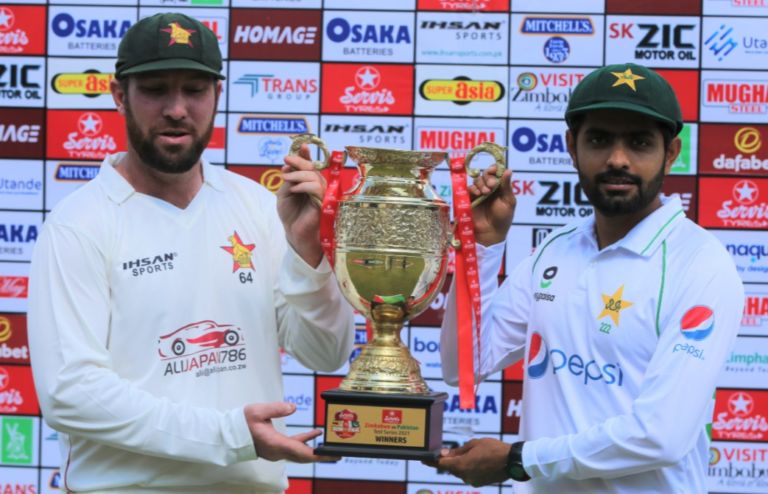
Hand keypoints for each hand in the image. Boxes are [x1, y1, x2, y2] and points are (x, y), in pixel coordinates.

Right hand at [244, 402, 339, 462]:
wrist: (229, 434)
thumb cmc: (241, 423)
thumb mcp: (258, 411)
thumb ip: (277, 408)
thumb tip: (293, 407)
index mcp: (276, 444)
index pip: (301, 452)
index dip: (318, 454)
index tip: (331, 454)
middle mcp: (278, 451)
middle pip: (304, 456)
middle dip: (322, 456)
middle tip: (338, 454)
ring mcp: (277, 451)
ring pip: (300, 453)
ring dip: (315, 450)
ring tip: (331, 446)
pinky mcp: (276, 447)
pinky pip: (294, 446)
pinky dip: (305, 441)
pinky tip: (315, 433)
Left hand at [279, 144, 325, 266]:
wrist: (294, 232)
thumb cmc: (290, 213)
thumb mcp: (284, 193)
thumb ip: (289, 179)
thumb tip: (289, 165)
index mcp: (308, 182)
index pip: (309, 165)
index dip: (306, 154)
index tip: (302, 145)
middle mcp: (317, 185)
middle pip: (312, 167)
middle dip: (299, 160)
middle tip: (286, 160)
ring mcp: (322, 193)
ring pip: (314, 176)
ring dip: (299, 174)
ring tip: (286, 179)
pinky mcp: (323, 202)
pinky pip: (317, 188)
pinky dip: (304, 185)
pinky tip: (295, 189)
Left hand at [424, 438, 509, 486]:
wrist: (512, 461)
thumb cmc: (493, 448)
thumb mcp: (473, 444)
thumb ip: (458, 451)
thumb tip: (444, 454)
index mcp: (461, 465)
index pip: (441, 464)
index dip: (432, 462)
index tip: (423, 460)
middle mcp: (465, 476)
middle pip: (451, 468)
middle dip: (449, 460)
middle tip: (448, 451)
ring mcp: (472, 481)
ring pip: (460, 472)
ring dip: (461, 464)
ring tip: (470, 454)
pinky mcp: (479, 483)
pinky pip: (469, 475)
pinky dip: (469, 468)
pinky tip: (477, 461)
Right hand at [468, 166, 514, 245]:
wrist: (491, 233)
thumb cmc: (503, 219)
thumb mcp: (509, 202)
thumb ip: (507, 186)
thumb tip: (508, 170)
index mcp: (499, 188)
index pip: (495, 173)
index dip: (494, 169)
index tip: (494, 169)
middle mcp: (488, 189)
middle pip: (485, 174)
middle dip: (488, 177)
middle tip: (492, 185)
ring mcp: (478, 194)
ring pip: (476, 180)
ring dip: (481, 183)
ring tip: (486, 192)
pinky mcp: (469, 200)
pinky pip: (468, 189)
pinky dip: (473, 189)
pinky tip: (478, 194)